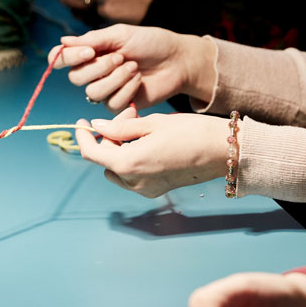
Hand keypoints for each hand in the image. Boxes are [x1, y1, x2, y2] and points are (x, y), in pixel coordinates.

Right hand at [51, 24, 216, 111]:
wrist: (177, 60)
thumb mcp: (120, 35)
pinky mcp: (119, 104)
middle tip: (120, 57)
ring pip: (92, 92)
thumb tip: (62, 40)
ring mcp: (106, 90)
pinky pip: (111, 103)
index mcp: (90, 52)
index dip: (68, 57)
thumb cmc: (151, 42)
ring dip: (115, 78)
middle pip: (75, 78)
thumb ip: (91, 39)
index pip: (61, 58)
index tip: (89, 52)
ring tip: (134, 67)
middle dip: (99, 67)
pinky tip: (139, 80)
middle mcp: (93, 72)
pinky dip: (127, 89)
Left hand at [74, 109, 223, 197]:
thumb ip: (119, 127)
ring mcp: (146, 189)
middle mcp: (134, 182)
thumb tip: (96, 127)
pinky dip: (132, 159)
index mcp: (129, 164)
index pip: (91, 153)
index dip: (83, 137)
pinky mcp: (157, 190)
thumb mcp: (151, 123)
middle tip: (129, 116)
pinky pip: (133, 176)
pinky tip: (147, 142)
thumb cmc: (191, 132)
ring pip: (117, 169)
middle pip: (105, 160)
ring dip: (119, 149)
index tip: (82, 122)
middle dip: (109, 138)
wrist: (223, 151)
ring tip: (139, 128)